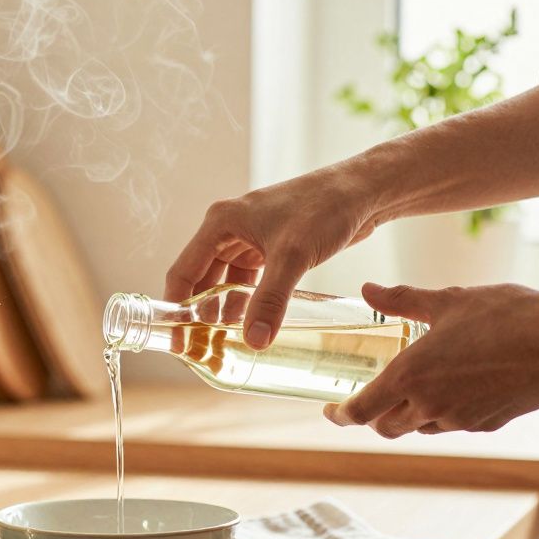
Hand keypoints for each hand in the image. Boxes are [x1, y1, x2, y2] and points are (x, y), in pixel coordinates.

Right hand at [165, 170, 375, 348]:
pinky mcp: (271, 247)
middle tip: (202, 347)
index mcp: (220, 223)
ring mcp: (250, 238)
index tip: (176, 339)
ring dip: (225, 310)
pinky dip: (247, 302)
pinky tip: (252, 324)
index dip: (176, 306)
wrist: (363, 192)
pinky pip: (249, 280)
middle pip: (202, 279)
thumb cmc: (324, 208)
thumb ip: (270, 301)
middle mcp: (229, 230)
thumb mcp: (292, 257)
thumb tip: (254, 340)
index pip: (184, 271)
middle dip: (200, 313)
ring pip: (226, 282)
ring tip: (223, 342)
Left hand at [323, 282, 538, 437]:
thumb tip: (367, 290)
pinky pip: (452, 424)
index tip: (331, 409)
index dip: (339, 415)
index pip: (360, 412)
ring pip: (419, 428)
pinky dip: (442, 412)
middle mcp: (430, 406)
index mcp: (410, 376)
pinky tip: (455, 386)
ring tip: (415, 386)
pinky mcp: (486, 425)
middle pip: (385, 427)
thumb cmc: (505, 316)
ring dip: (408, 414)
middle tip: (370, 397)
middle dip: (373, 416)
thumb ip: (401, 299)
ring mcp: (459, 420)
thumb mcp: (448, 299)